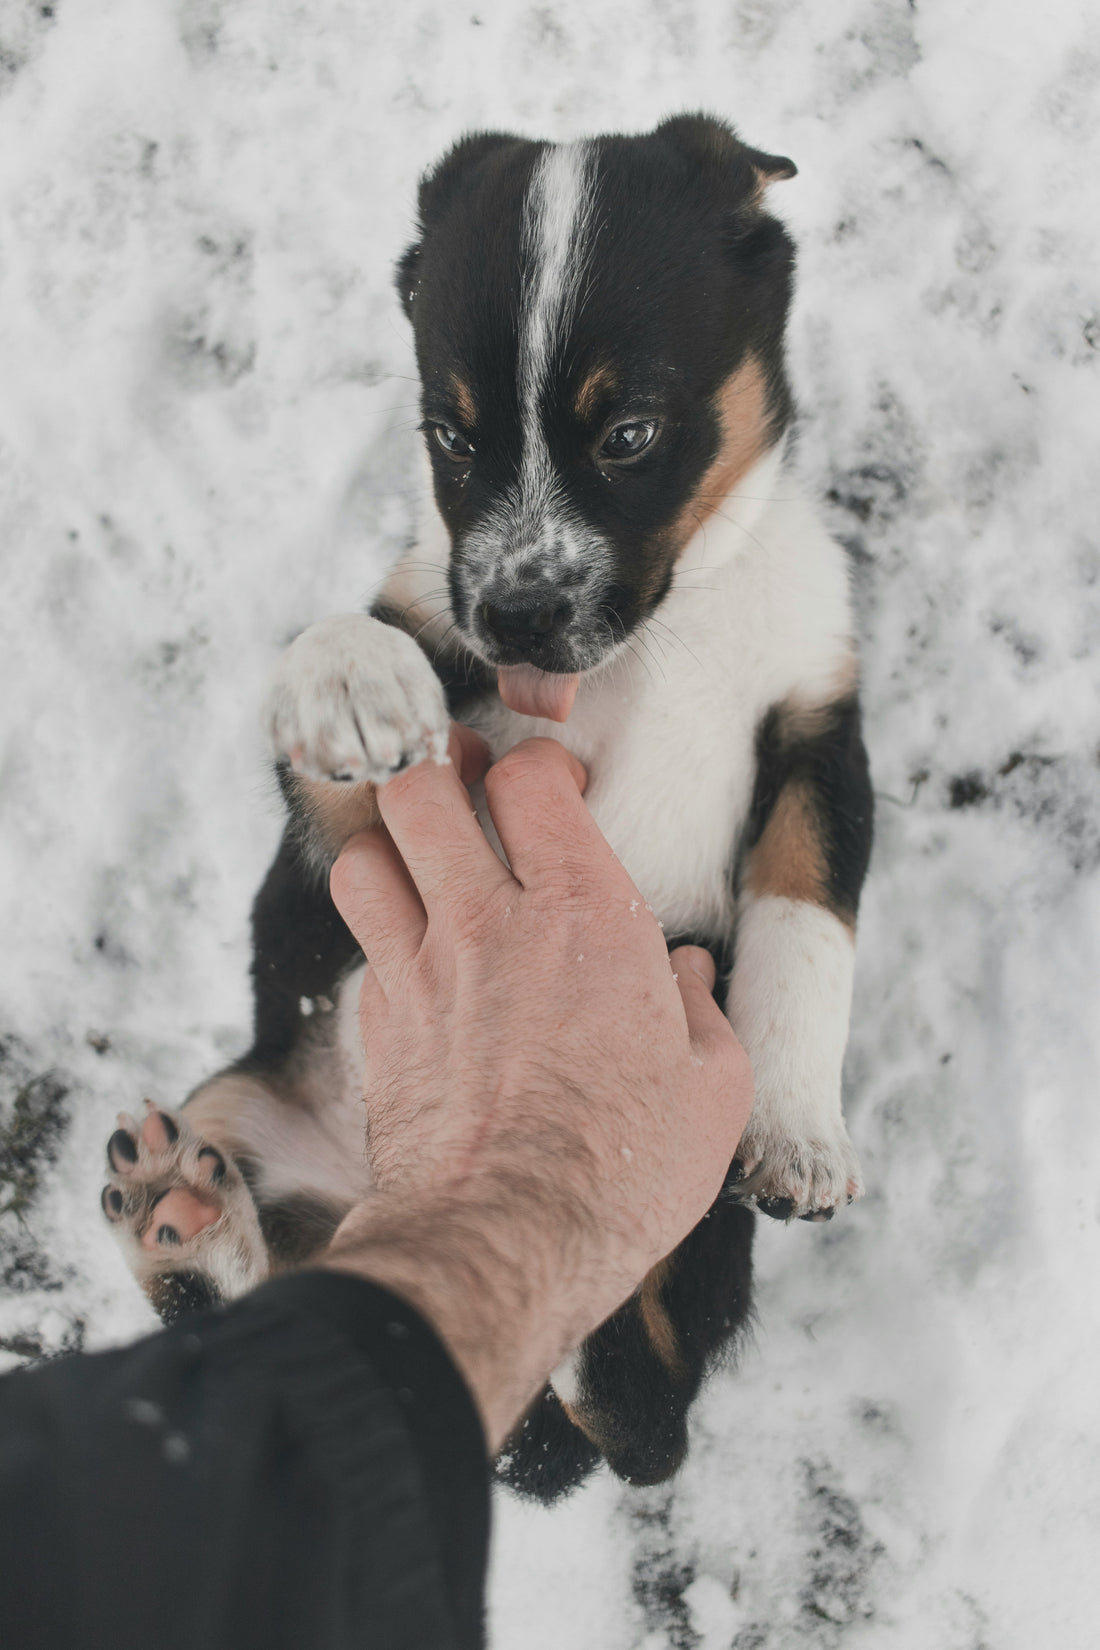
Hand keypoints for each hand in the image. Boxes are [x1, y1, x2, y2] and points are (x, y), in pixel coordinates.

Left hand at [323, 732, 751, 1447]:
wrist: (505, 1243)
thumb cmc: (624, 1168)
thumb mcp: (711, 1088)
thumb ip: (702, 1013)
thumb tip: (688, 977)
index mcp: (586, 915)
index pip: (530, 780)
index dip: (539, 765)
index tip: (557, 787)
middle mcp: (489, 924)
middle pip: (421, 787)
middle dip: (437, 768)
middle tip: (462, 783)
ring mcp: (421, 971)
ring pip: (365, 855)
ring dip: (391, 844)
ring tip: (421, 859)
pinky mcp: (378, 1027)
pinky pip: (364, 945)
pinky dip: (385, 935)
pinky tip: (418, 960)